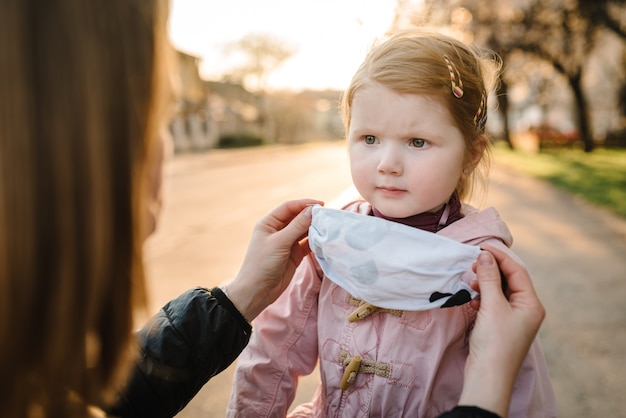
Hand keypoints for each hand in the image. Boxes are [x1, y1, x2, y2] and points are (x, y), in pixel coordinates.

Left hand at [224, 199, 322, 320]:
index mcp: (269, 223)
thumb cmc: (262, 264)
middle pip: (297, 217)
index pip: (289, 207)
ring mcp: (287, 243)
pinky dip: (315, 241)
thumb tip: (313, 210)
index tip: (321, 204)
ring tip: (328, 226)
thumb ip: (297, 226)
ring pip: (303, 230)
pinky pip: (307, 244)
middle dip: (311, 216)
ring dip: (314, 228)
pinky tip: (323, 239)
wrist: (257, 292)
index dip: (304, 204)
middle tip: (327, 216)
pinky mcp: (294, 255)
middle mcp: (278, 230)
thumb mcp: (280, 242)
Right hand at [459, 245, 545, 416]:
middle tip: (471, 263)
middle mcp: (526, 309)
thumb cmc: (494, 342)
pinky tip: (471, 299)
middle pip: (510, 279)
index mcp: (532, 304)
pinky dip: (481, 297)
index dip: (499, 257)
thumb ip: (489, 278)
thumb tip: (484, 255)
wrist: (488, 376)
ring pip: (499, 291)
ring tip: (469, 282)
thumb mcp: (492, 306)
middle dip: (491, 270)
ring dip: (484, 283)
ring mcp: (513, 319)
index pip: (517, 271)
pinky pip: (492, 303)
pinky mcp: (500, 326)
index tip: (480, 246)